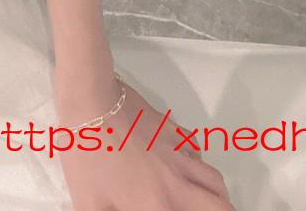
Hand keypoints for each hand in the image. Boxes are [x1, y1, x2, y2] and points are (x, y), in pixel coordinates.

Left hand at [56, 80, 237, 209]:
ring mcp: (177, 154)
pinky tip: (189, 164)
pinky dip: (199, 162)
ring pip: (214, 179)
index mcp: (157, 204)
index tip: (175, 210)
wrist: (92, 104)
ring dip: (217, 193)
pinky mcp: (172, 130)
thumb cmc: (87, 155)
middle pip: (219, 205)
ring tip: (208, 200)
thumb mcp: (89, 202)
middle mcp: (176, 183)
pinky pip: (197, 150)